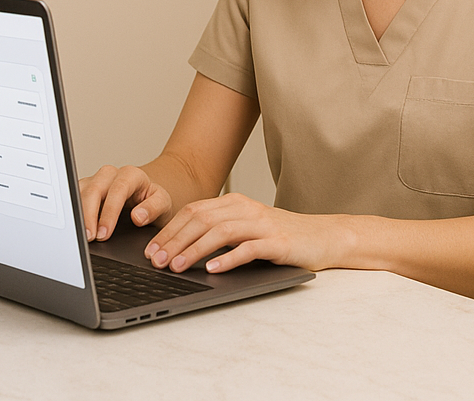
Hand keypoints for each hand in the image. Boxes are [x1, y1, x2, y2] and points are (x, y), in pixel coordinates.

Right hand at [78, 165, 172, 241]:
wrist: (146, 198)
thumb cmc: (153, 201)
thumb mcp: (163, 204)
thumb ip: (154, 208)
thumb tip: (138, 217)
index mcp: (131, 175)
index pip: (118, 189)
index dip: (109, 211)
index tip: (105, 233)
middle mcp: (111, 175)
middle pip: (95, 189)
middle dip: (90, 215)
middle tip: (90, 237)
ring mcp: (95, 181)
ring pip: (81, 191)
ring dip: (79, 214)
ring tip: (82, 236)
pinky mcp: (85, 189)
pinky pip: (74, 197)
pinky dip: (74, 213)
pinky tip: (76, 228)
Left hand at [144, 193, 343, 273]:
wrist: (322, 237)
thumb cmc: (280, 237)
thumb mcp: (245, 229)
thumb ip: (218, 232)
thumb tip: (178, 249)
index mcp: (234, 203)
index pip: (193, 212)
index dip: (169, 230)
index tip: (151, 250)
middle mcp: (245, 209)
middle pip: (201, 220)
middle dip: (174, 241)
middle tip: (156, 261)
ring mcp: (262, 224)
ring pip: (220, 232)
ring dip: (194, 249)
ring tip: (177, 267)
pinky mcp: (277, 242)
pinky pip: (248, 248)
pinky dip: (227, 259)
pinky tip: (212, 269)